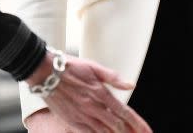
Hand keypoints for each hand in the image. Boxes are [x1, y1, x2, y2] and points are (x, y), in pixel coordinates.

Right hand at [26, 53, 150, 132]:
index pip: (125, 112)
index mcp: (100, 92)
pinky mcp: (71, 122)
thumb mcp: (94, 67)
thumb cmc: (70, 67)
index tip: (147, 131)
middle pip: (117, 126)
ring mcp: (82, 116)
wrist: (45, 73)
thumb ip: (113, 77)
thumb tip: (131, 85)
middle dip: (131, 132)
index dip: (138, 124)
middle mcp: (93, 107)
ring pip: (105, 132)